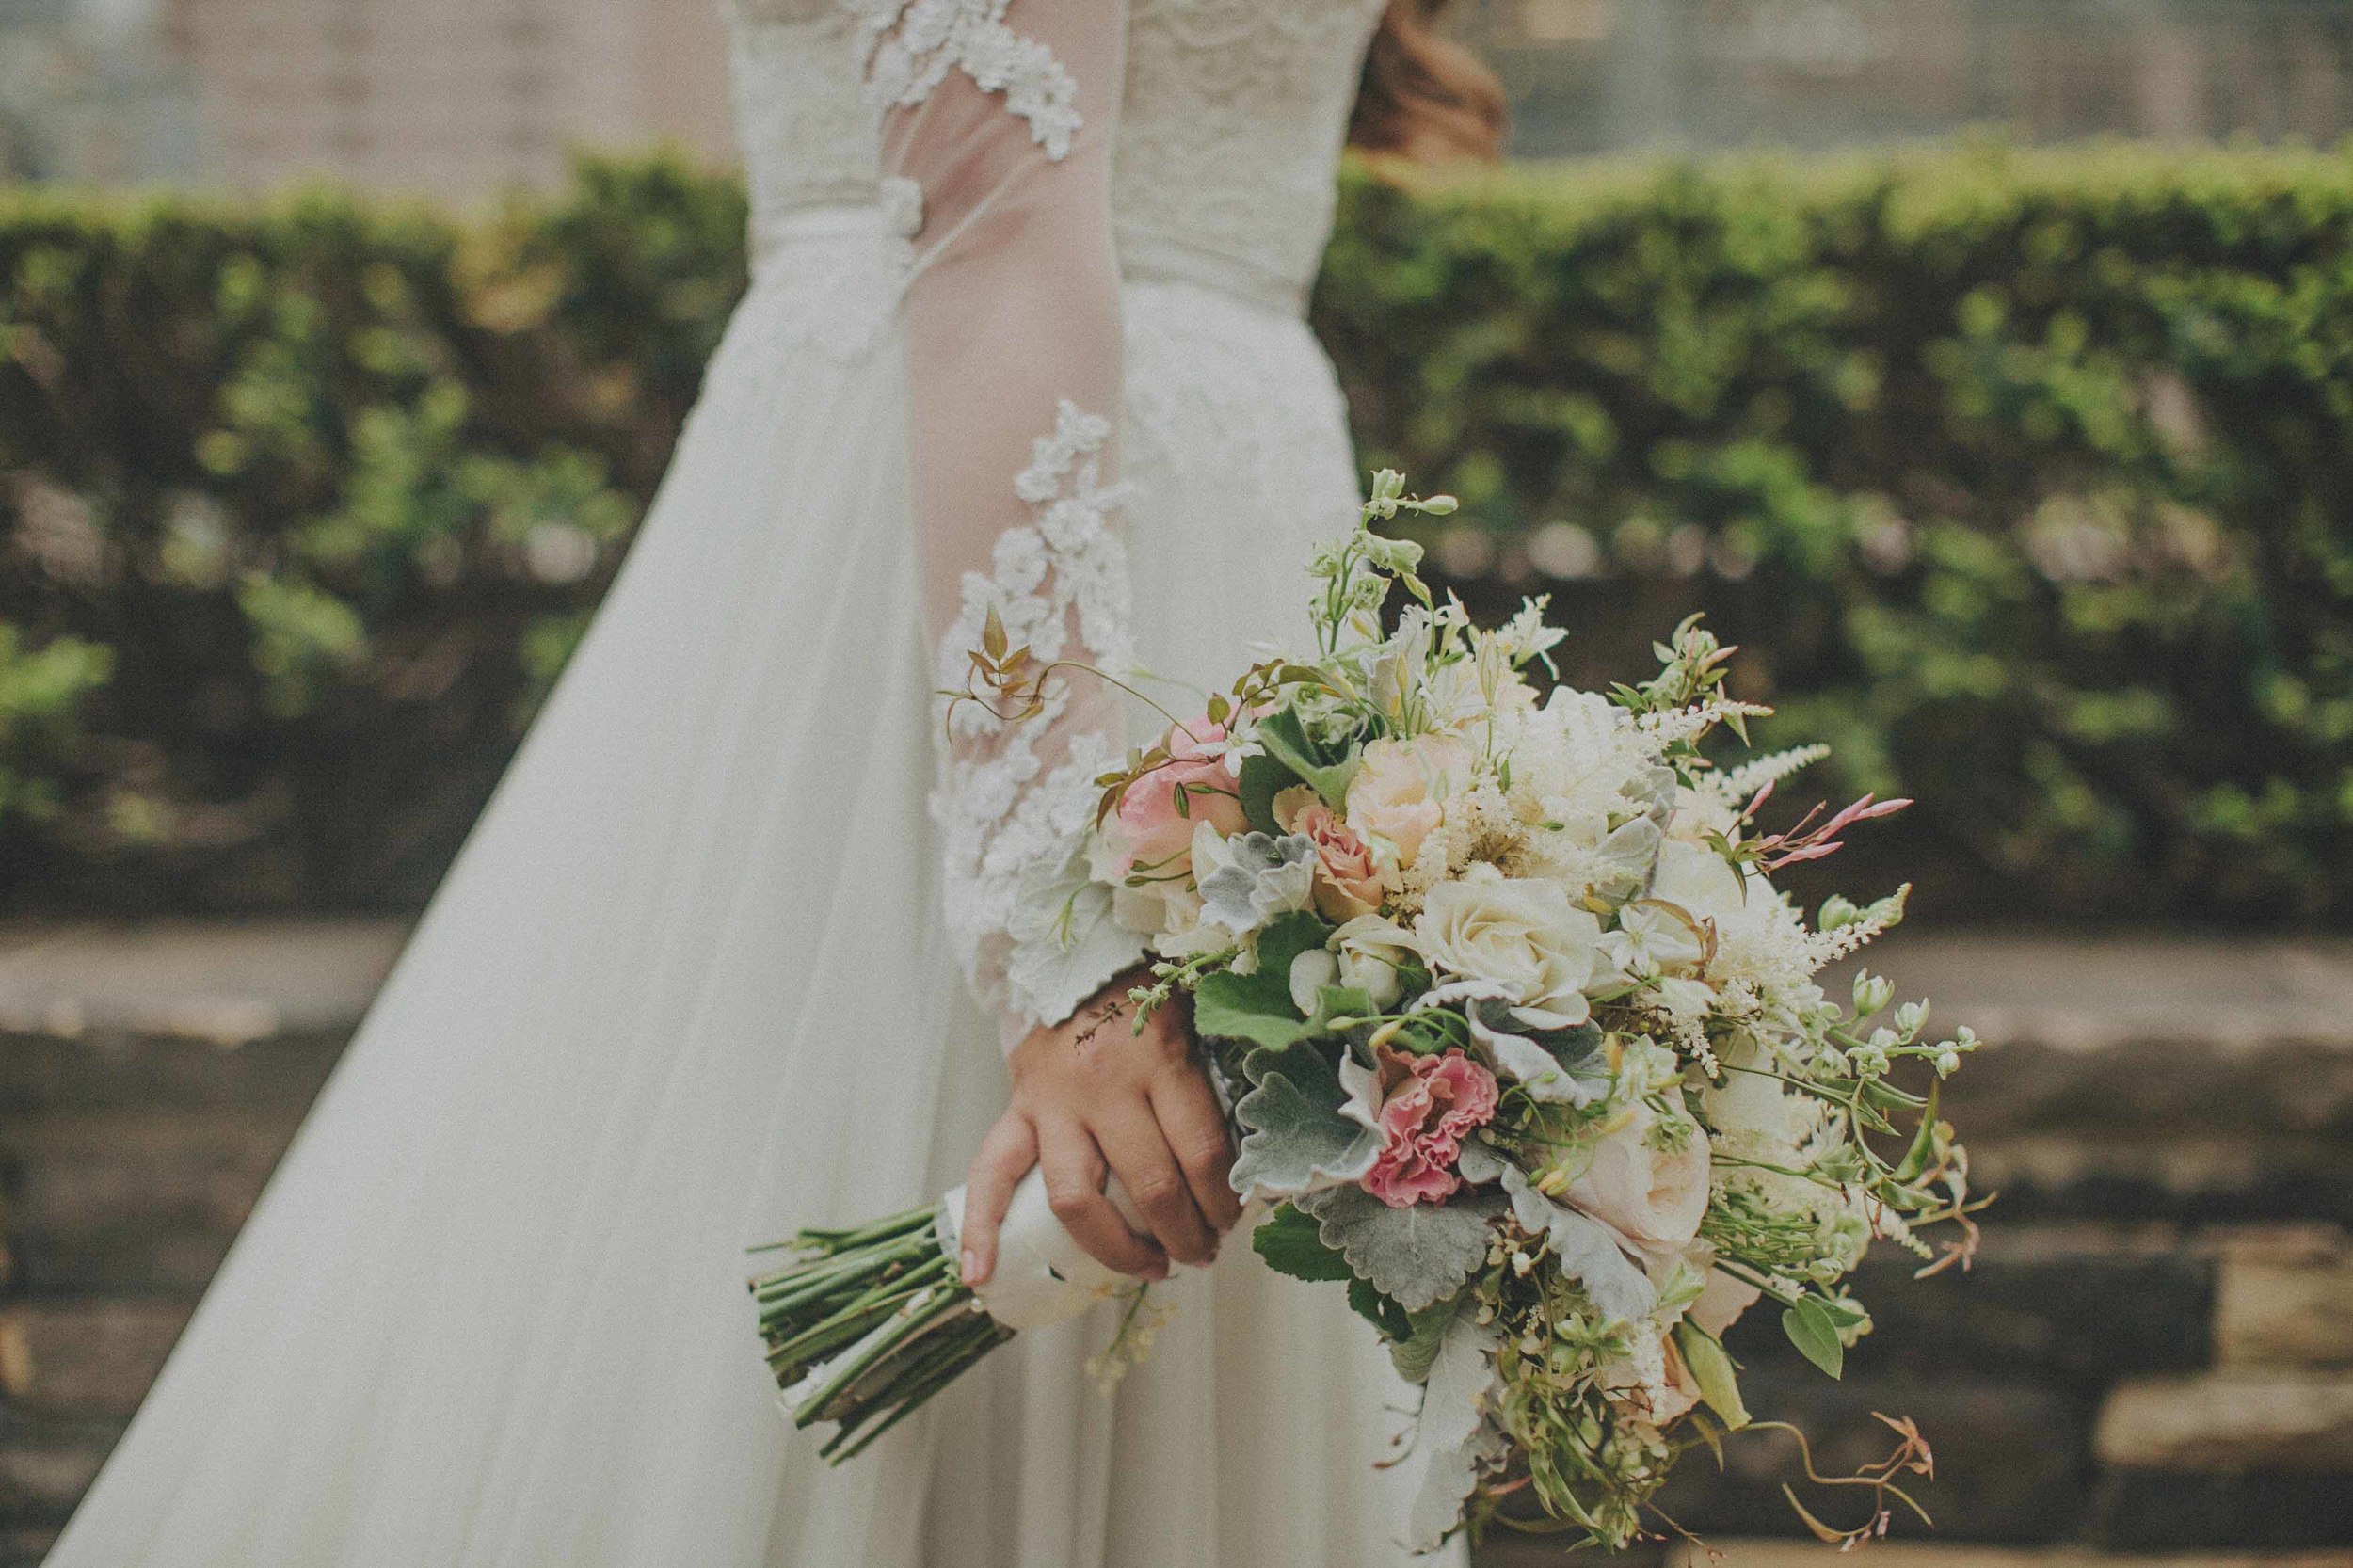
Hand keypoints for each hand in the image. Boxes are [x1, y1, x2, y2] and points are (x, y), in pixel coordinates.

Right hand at [960, 976, 1241, 1285]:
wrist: (1079, 959)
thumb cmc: (1147, 999)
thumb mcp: (1194, 1026)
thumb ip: (1214, 1086)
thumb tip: (1248, 1164)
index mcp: (1161, 1060)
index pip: (1202, 1152)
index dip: (1223, 1201)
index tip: (1231, 1219)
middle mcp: (1106, 1086)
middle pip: (1151, 1185)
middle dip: (1185, 1235)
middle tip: (1203, 1252)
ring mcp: (1055, 1103)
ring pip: (1077, 1198)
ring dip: (1117, 1249)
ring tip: (1149, 1267)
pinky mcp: (1017, 1109)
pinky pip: (990, 1172)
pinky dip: (980, 1226)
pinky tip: (979, 1272)